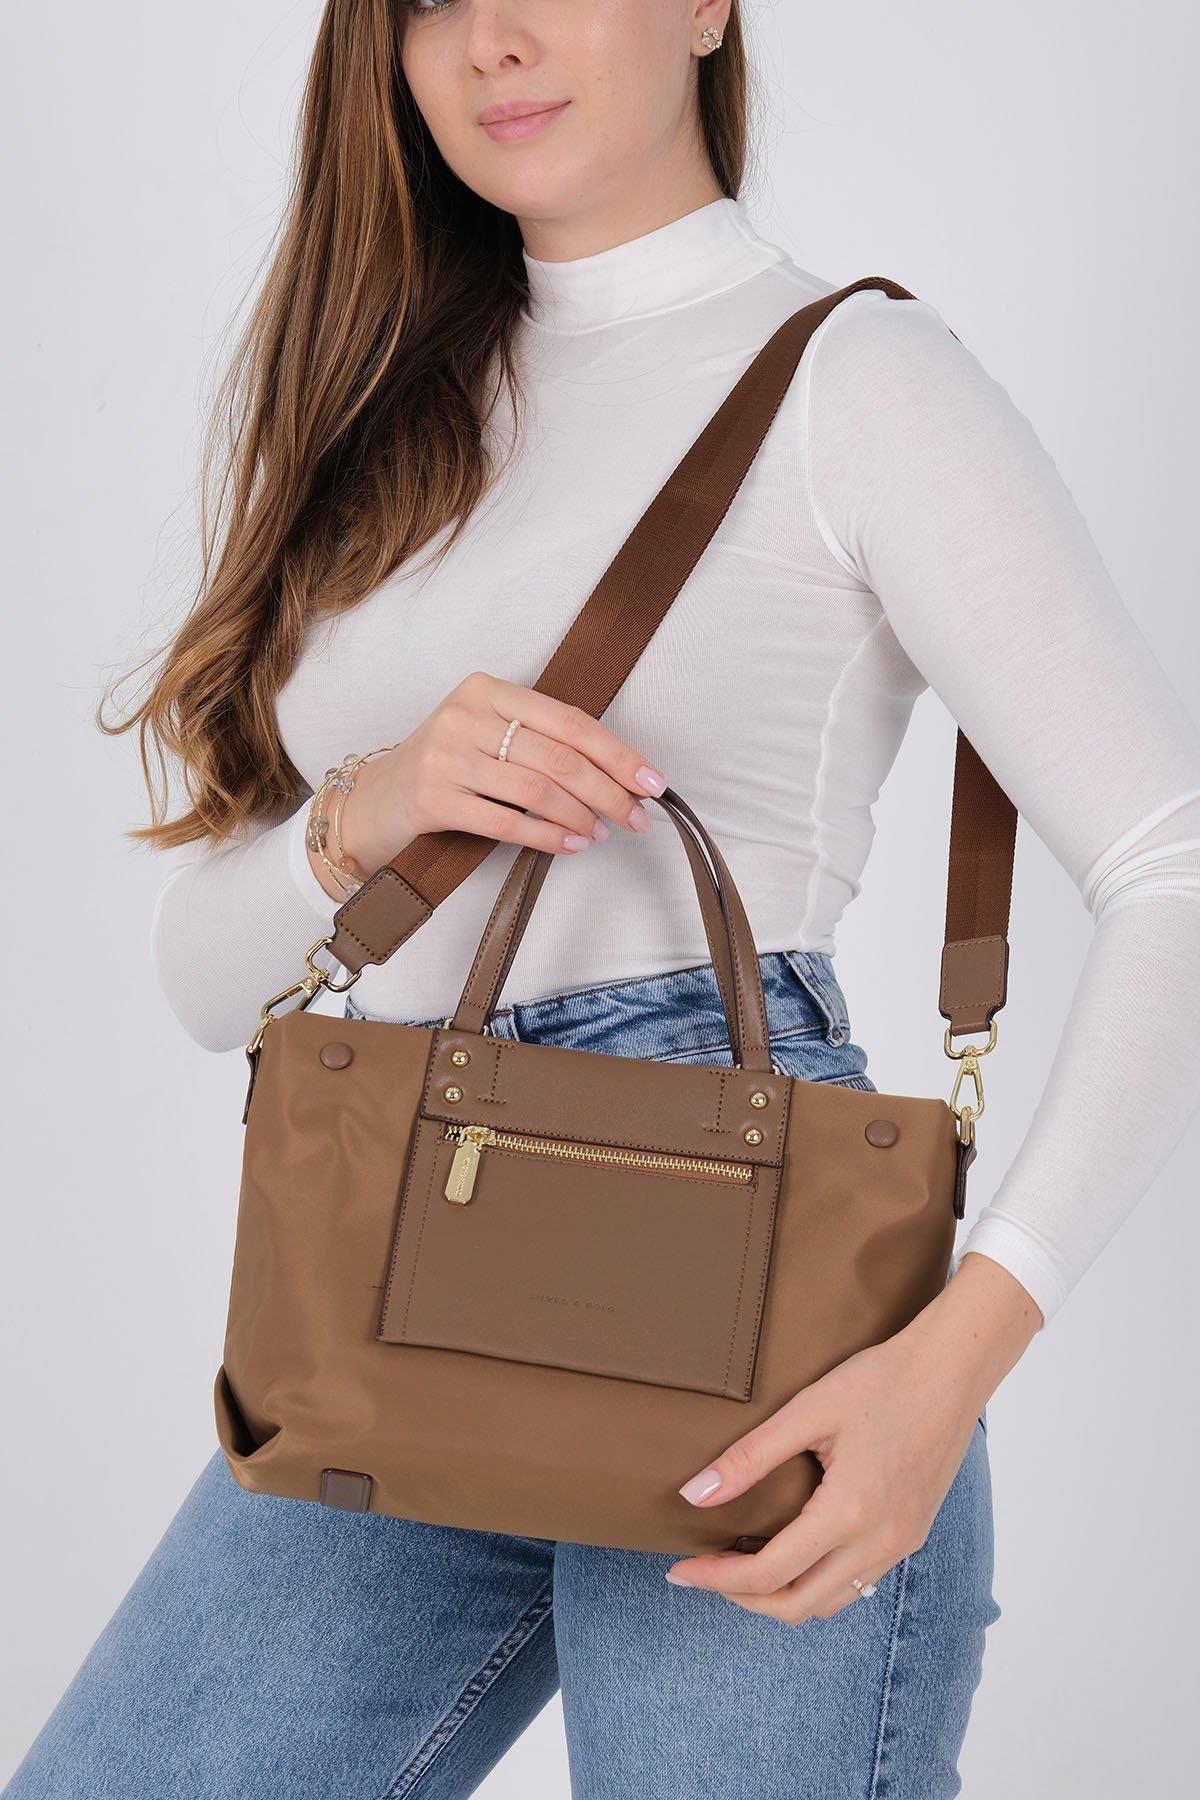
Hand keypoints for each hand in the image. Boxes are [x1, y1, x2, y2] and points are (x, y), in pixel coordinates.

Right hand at [317, 671, 664, 889]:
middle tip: (638, 817)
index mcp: (486, 689)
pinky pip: (506, 821)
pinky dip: (547, 836)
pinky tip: (571, 845)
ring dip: (581, 815)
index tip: (651, 780)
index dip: (617, 752)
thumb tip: (615, 772)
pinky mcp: (433, 798)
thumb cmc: (442, 770)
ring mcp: (447, 756)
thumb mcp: (484, 735)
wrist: (371, 804)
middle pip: (559, 755)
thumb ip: (536, 741)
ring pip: (537, 788)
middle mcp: (465, 716)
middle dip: (609, 790)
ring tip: (604, 831)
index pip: (569, 720)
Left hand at [665, 1252, 1041, 1623]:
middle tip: (704, 1571)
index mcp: (849, 1513)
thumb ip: (748, 1458)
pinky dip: (816, 1582)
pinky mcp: (911, 1533)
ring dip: (781, 1595)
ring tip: (741, 1563)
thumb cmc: (881, 1380)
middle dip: (743, 1598)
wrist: (952, 1369)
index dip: (716, 1579)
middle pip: (798, 1605)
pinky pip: (858, 1582)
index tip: (680, 1569)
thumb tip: (695, 1495)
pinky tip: (793, 1548)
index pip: (769, 1573)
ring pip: (831, 1602)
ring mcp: (901, 1543)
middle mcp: (879, 1542)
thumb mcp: (807, 1411)